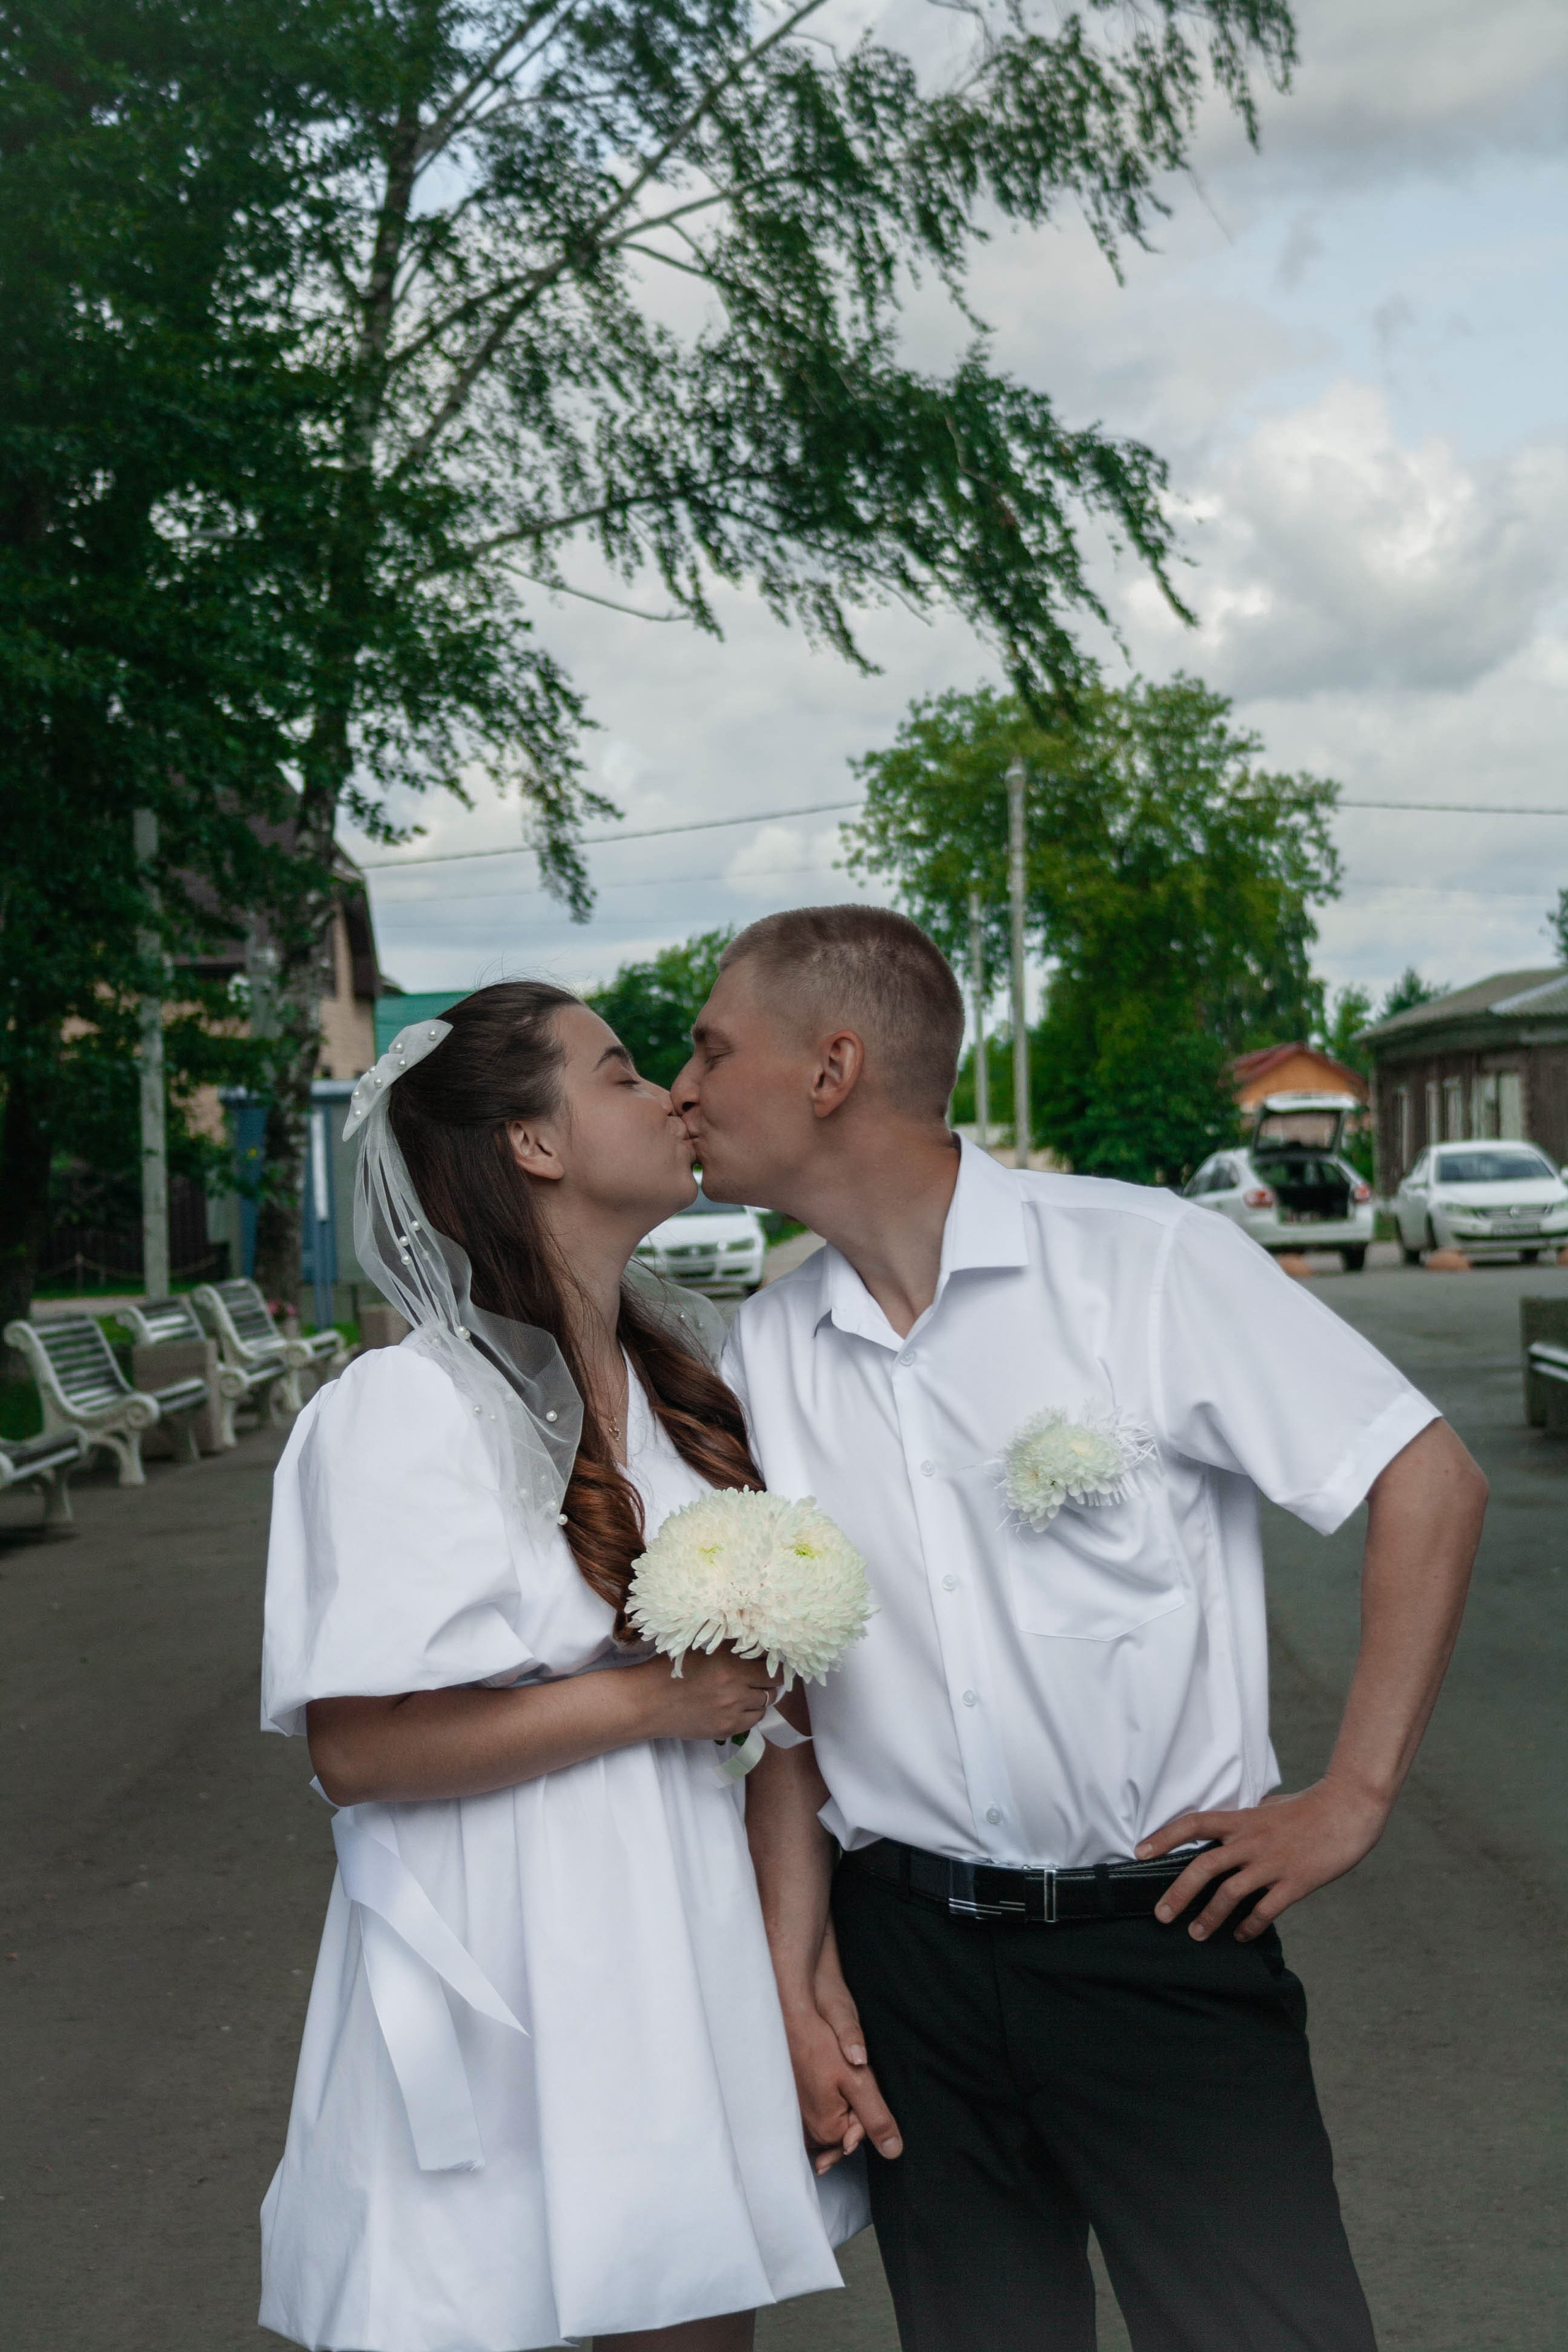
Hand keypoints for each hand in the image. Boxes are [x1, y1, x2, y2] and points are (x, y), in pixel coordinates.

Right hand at [637, 1644, 779, 1742]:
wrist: (651, 1701)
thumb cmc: (675, 1669)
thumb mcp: (705, 1648)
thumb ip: (733, 1645)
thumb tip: (760, 1644)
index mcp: (732, 1664)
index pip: (773, 1667)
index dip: (775, 1664)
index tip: (772, 1661)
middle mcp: (737, 1688)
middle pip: (773, 1687)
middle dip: (770, 1680)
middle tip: (760, 1676)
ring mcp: (733, 1711)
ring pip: (765, 1705)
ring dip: (759, 1697)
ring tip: (745, 1691)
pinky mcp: (727, 1729)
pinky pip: (753, 1721)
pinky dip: (750, 1713)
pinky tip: (737, 1706)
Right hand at [783, 1922, 901, 2174]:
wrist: (790, 2016)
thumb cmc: (821, 2044)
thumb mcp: (858, 2080)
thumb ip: (876, 2118)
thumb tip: (893, 2152)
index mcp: (826, 2130)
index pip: (863, 2134)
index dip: (869, 2107)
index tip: (860, 2079)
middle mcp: (809, 2131)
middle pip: (847, 2129)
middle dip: (855, 2106)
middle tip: (846, 2073)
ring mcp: (799, 2118)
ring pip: (834, 2121)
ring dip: (842, 2102)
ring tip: (835, 2072)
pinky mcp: (794, 2104)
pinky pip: (819, 2113)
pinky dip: (827, 2102)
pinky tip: (828, 2081)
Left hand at [1136, 1776, 1389, 1942]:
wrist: (1347, 1810)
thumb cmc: (1308, 1808)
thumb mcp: (1270, 1807)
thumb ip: (1247, 1820)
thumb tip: (1229, 1828)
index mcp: (1242, 1820)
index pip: (1194, 1823)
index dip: (1163, 1837)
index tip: (1139, 1853)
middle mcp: (1251, 1841)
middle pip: (1203, 1867)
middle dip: (1178, 1893)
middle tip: (1162, 1916)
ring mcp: (1272, 1863)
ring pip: (1229, 1894)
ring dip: (1209, 1917)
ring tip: (1197, 1934)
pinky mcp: (1295, 1883)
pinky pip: (1264, 1910)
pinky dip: (1248, 1926)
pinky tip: (1240, 1935)